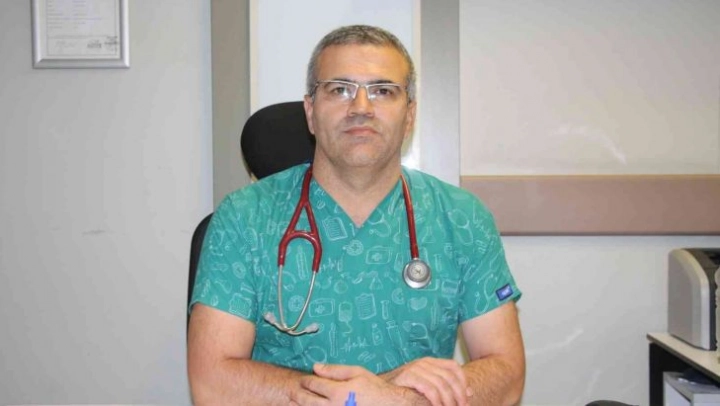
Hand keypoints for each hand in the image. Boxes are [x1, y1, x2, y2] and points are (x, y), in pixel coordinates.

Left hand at [290, 363, 428, 405]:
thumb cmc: (374, 389)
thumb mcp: (357, 373)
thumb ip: (335, 370)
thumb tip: (315, 367)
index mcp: (338, 392)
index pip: (315, 385)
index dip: (306, 381)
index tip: (303, 380)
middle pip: (308, 401)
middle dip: (298, 395)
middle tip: (292, 391)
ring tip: (292, 403)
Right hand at [382, 357, 470, 405]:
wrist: (381, 389)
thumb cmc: (406, 389)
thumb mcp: (427, 385)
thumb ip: (445, 386)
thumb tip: (470, 392)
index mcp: (430, 362)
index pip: (454, 366)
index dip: (463, 381)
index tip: (467, 397)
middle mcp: (424, 362)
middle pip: (449, 376)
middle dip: (459, 394)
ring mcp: (416, 368)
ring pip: (441, 384)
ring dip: (449, 400)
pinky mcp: (408, 377)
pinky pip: (429, 388)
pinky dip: (436, 400)